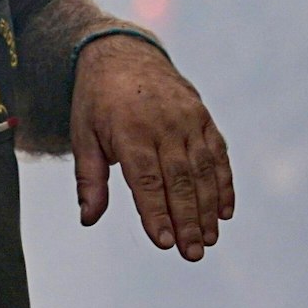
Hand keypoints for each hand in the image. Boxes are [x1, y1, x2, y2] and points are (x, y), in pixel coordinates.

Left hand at [70, 36, 233, 260]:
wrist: (122, 54)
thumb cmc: (97, 102)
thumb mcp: (83, 135)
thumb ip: (89, 179)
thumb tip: (88, 219)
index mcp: (129, 131)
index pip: (146, 180)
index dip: (156, 212)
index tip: (163, 242)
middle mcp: (163, 125)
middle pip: (179, 180)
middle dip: (187, 220)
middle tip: (193, 254)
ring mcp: (188, 119)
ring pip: (202, 170)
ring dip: (208, 208)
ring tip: (209, 240)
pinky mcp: (203, 116)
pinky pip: (217, 154)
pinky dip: (224, 184)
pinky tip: (224, 212)